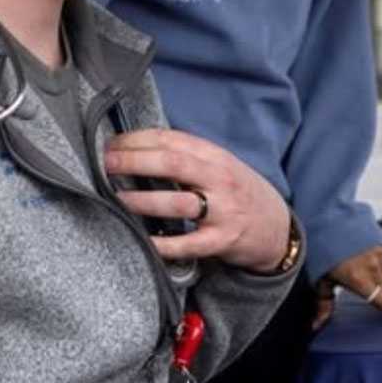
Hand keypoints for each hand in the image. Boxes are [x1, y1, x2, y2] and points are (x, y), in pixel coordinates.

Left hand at [102, 128, 290, 272]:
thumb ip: (186, 157)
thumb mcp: (219, 165)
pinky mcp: (221, 241)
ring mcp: (222, 211)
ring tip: (116, 200)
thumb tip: (135, 150)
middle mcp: (220, 180)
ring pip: (177, 203)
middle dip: (133, 162)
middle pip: (172, 164)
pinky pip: (186, 243)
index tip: (112, 143)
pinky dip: (161, 243)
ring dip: (141, 201)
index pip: (171, 139)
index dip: (137, 139)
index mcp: (215, 156)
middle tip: (106, 164)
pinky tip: (142, 239)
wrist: (275, 226)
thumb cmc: (237, 193)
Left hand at [314, 244, 381, 329]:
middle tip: (377, 302)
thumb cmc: (321, 246)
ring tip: (366, 280)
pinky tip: (367, 265)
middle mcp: (373, 266)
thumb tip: (318, 322)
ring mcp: (379, 253)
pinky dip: (380, 268)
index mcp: (359, 278)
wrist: (326, 217)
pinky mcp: (381, 244)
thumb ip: (324, 303)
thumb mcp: (320, 279)